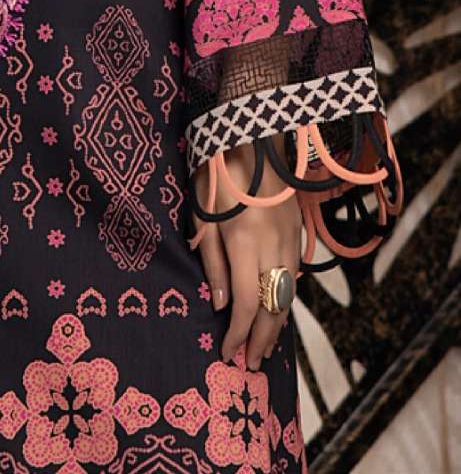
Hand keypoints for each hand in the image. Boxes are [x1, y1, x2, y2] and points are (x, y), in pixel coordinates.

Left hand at [192, 131, 301, 368]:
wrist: (253, 134)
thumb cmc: (216, 170)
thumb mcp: (202, 212)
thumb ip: (212, 260)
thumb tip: (220, 304)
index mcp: (245, 239)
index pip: (244, 302)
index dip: (237, 333)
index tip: (227, 353)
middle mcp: (273, 244)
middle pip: (273, 307)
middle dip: (261, 340)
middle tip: (250, 365)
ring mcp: (290, 238)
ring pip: (289, 295)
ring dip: (276, 326)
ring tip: (262, 347)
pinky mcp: (296, 231)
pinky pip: (294, 276)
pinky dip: (285, 300)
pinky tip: (274, 311)